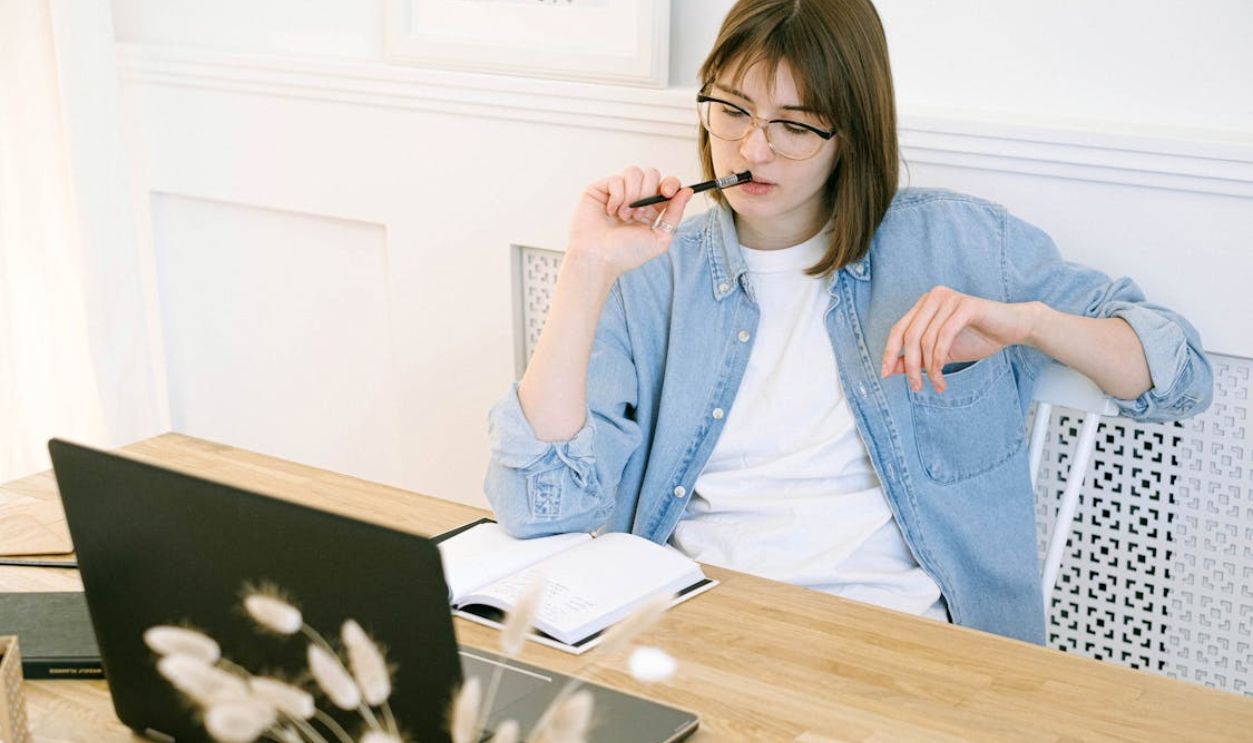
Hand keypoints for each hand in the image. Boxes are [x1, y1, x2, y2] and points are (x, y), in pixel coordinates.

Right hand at [566, 166, 694, 279]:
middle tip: (638, 214)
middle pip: (651, 173)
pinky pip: (616, 179)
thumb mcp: (659, 238)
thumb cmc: (626, 254)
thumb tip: (687, 191)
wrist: (598, 258)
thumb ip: (675, 214)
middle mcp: (634, 198)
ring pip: (634, 172)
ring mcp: (617, 192)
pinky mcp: (600, 189)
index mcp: (651, 209)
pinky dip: (616, 197)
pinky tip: (610, 211)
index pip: (666, 184)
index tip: (668, 192)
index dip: (670, 184)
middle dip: (647, 193)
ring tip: (623, 216)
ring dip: (632, 196)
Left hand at [880, 286, 1040, 392]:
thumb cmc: (978, 337)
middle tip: (916, 387)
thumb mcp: (941, 352)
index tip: (886, 374)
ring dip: (929, 368)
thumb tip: (891, 369)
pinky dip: (940, 358)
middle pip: (909, 336)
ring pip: (926, 339)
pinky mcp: (965, 306)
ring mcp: (949, 299)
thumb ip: (916, 358)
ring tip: (938, 384)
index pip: (898, 330)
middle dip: (910, 366)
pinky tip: (943, 373)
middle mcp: (933, 297)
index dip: (889, 353)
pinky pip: (944, 336)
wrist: (1013, 328)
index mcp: (924, 305)